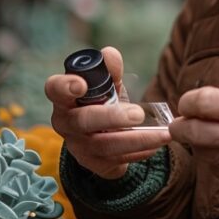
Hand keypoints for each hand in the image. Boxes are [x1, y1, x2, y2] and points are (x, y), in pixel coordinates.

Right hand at [46, 46, 170, 179]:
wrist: (100, 137)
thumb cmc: (99, 102)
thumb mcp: (105, 84)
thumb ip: (108, 69)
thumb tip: (110, 54)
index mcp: (64, 98)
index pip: (55, 89)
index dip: (65, 86)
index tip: (81, 84)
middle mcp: (66, 123)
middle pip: (83, 121)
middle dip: (112, 117)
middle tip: (138, 113)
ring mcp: (79, 146)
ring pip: (105, 146)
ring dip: (137, 140)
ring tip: (163, 134)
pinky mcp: (94, 164)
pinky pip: (117, 161)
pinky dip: (140, 152)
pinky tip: (156, 145)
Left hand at [169, 87, 218, 207]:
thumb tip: (198, 106)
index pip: (202, 101)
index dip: (188, 102)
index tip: (188, 105)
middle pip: (188, 129)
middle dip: (179, 126)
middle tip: (183, 124)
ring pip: (198, 150)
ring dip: (200, 144)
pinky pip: (212, 168)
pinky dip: (215, 161)